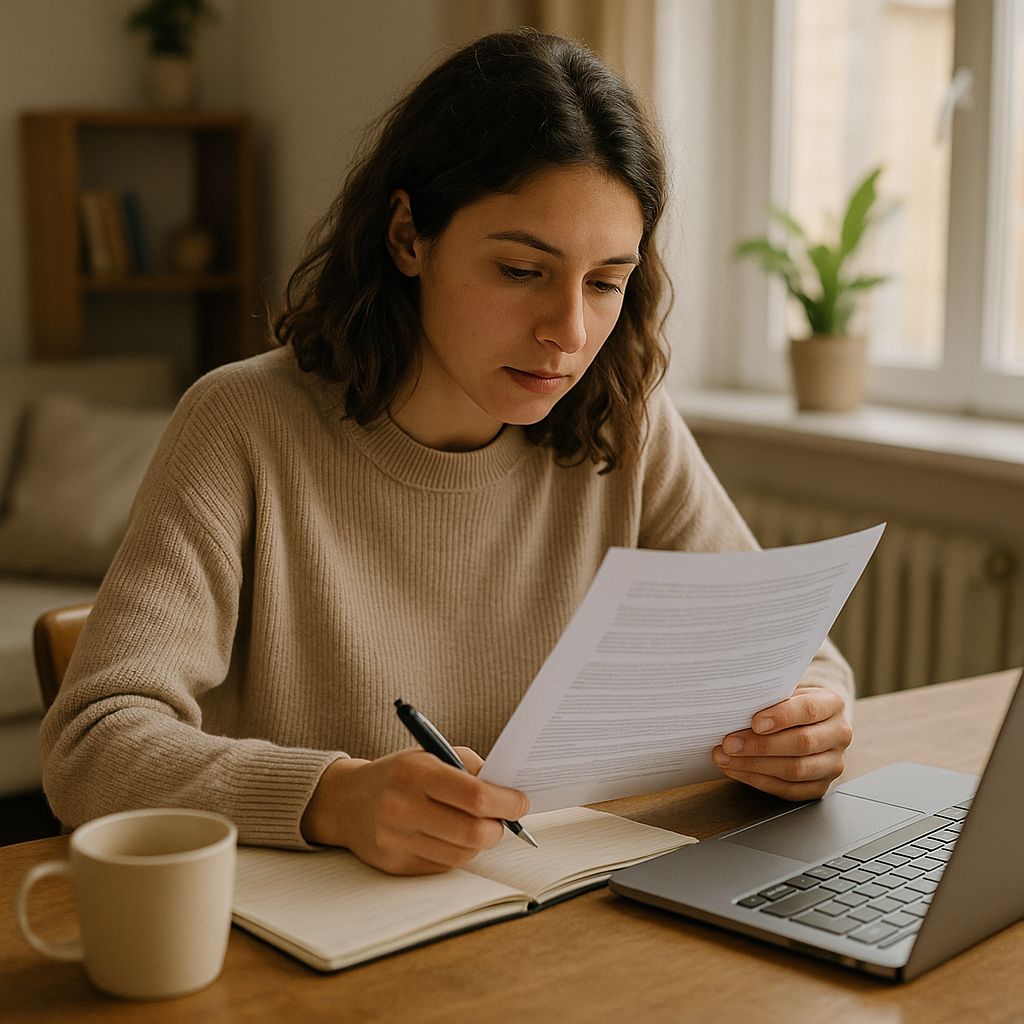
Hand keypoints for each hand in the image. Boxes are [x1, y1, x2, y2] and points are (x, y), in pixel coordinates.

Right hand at [300, 747, 530, 874]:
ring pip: (462, 855)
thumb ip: (470, 768)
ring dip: (481, 842)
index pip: (475, 796)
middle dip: (499, 828)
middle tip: (505, 819)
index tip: (522, 802)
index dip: (507, 802)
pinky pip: (443, 867)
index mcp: (415, 773)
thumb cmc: (400, 773)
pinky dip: (458, 853)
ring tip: (481, 827)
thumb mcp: (431, 754)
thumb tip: (510, 791)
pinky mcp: (395, 866)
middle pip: (473, 832)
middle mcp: (402, 807)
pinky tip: (455, 837)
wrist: (346, 801)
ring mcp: (396, 841)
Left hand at [711, 685, 851, 800]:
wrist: (811, 723)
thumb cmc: (792, 704)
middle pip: (801, 744)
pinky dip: (757, 780)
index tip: (754, 722)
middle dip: (760, 745)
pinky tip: (736, 770)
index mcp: (832, 704)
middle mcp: (839, 735)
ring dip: (754, 765)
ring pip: (794, 770)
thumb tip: (736, 705)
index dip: (781, 717)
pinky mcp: (820, 786)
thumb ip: (769, 697)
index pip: (809, 710)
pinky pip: (788, 789)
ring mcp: (832, 764)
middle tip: (729, 743)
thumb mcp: (786, 692)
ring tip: (725, 758)